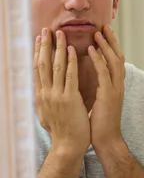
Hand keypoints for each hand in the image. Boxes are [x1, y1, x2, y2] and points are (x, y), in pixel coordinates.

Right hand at [34, 28, 90, 154]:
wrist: (68, 146)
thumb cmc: (62, 132)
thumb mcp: (47, 114)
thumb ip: (45, 101)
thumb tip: (41, 91)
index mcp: (40, 97)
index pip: (37, 70)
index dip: (37, 53)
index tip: (38, 39)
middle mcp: (45, 94)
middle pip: (43, 65)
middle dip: (44, 46)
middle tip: (46, 30)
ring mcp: (56, 96)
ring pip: (56, 67)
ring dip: (58, 49)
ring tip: (60, 34)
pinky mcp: (69, 100)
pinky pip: (70, 76)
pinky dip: (70, 62)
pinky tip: (72, 50)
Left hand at [88, 25, 124, 152]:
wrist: (106, 140)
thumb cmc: (100, 123)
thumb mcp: (101, 101)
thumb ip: (100, 87)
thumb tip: (94, 77)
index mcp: (116, 86)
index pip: (116, 60)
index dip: (111, 46)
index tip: (104, 32)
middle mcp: (119, 85)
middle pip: (118, 56)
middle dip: (111, 40)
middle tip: (104, 25)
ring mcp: (115, 89)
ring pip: (113, 61)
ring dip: (105, 45)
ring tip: (97, 33)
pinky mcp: (109, 95)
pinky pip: (104, 73)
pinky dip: (98, 59)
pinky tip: (91, 49)